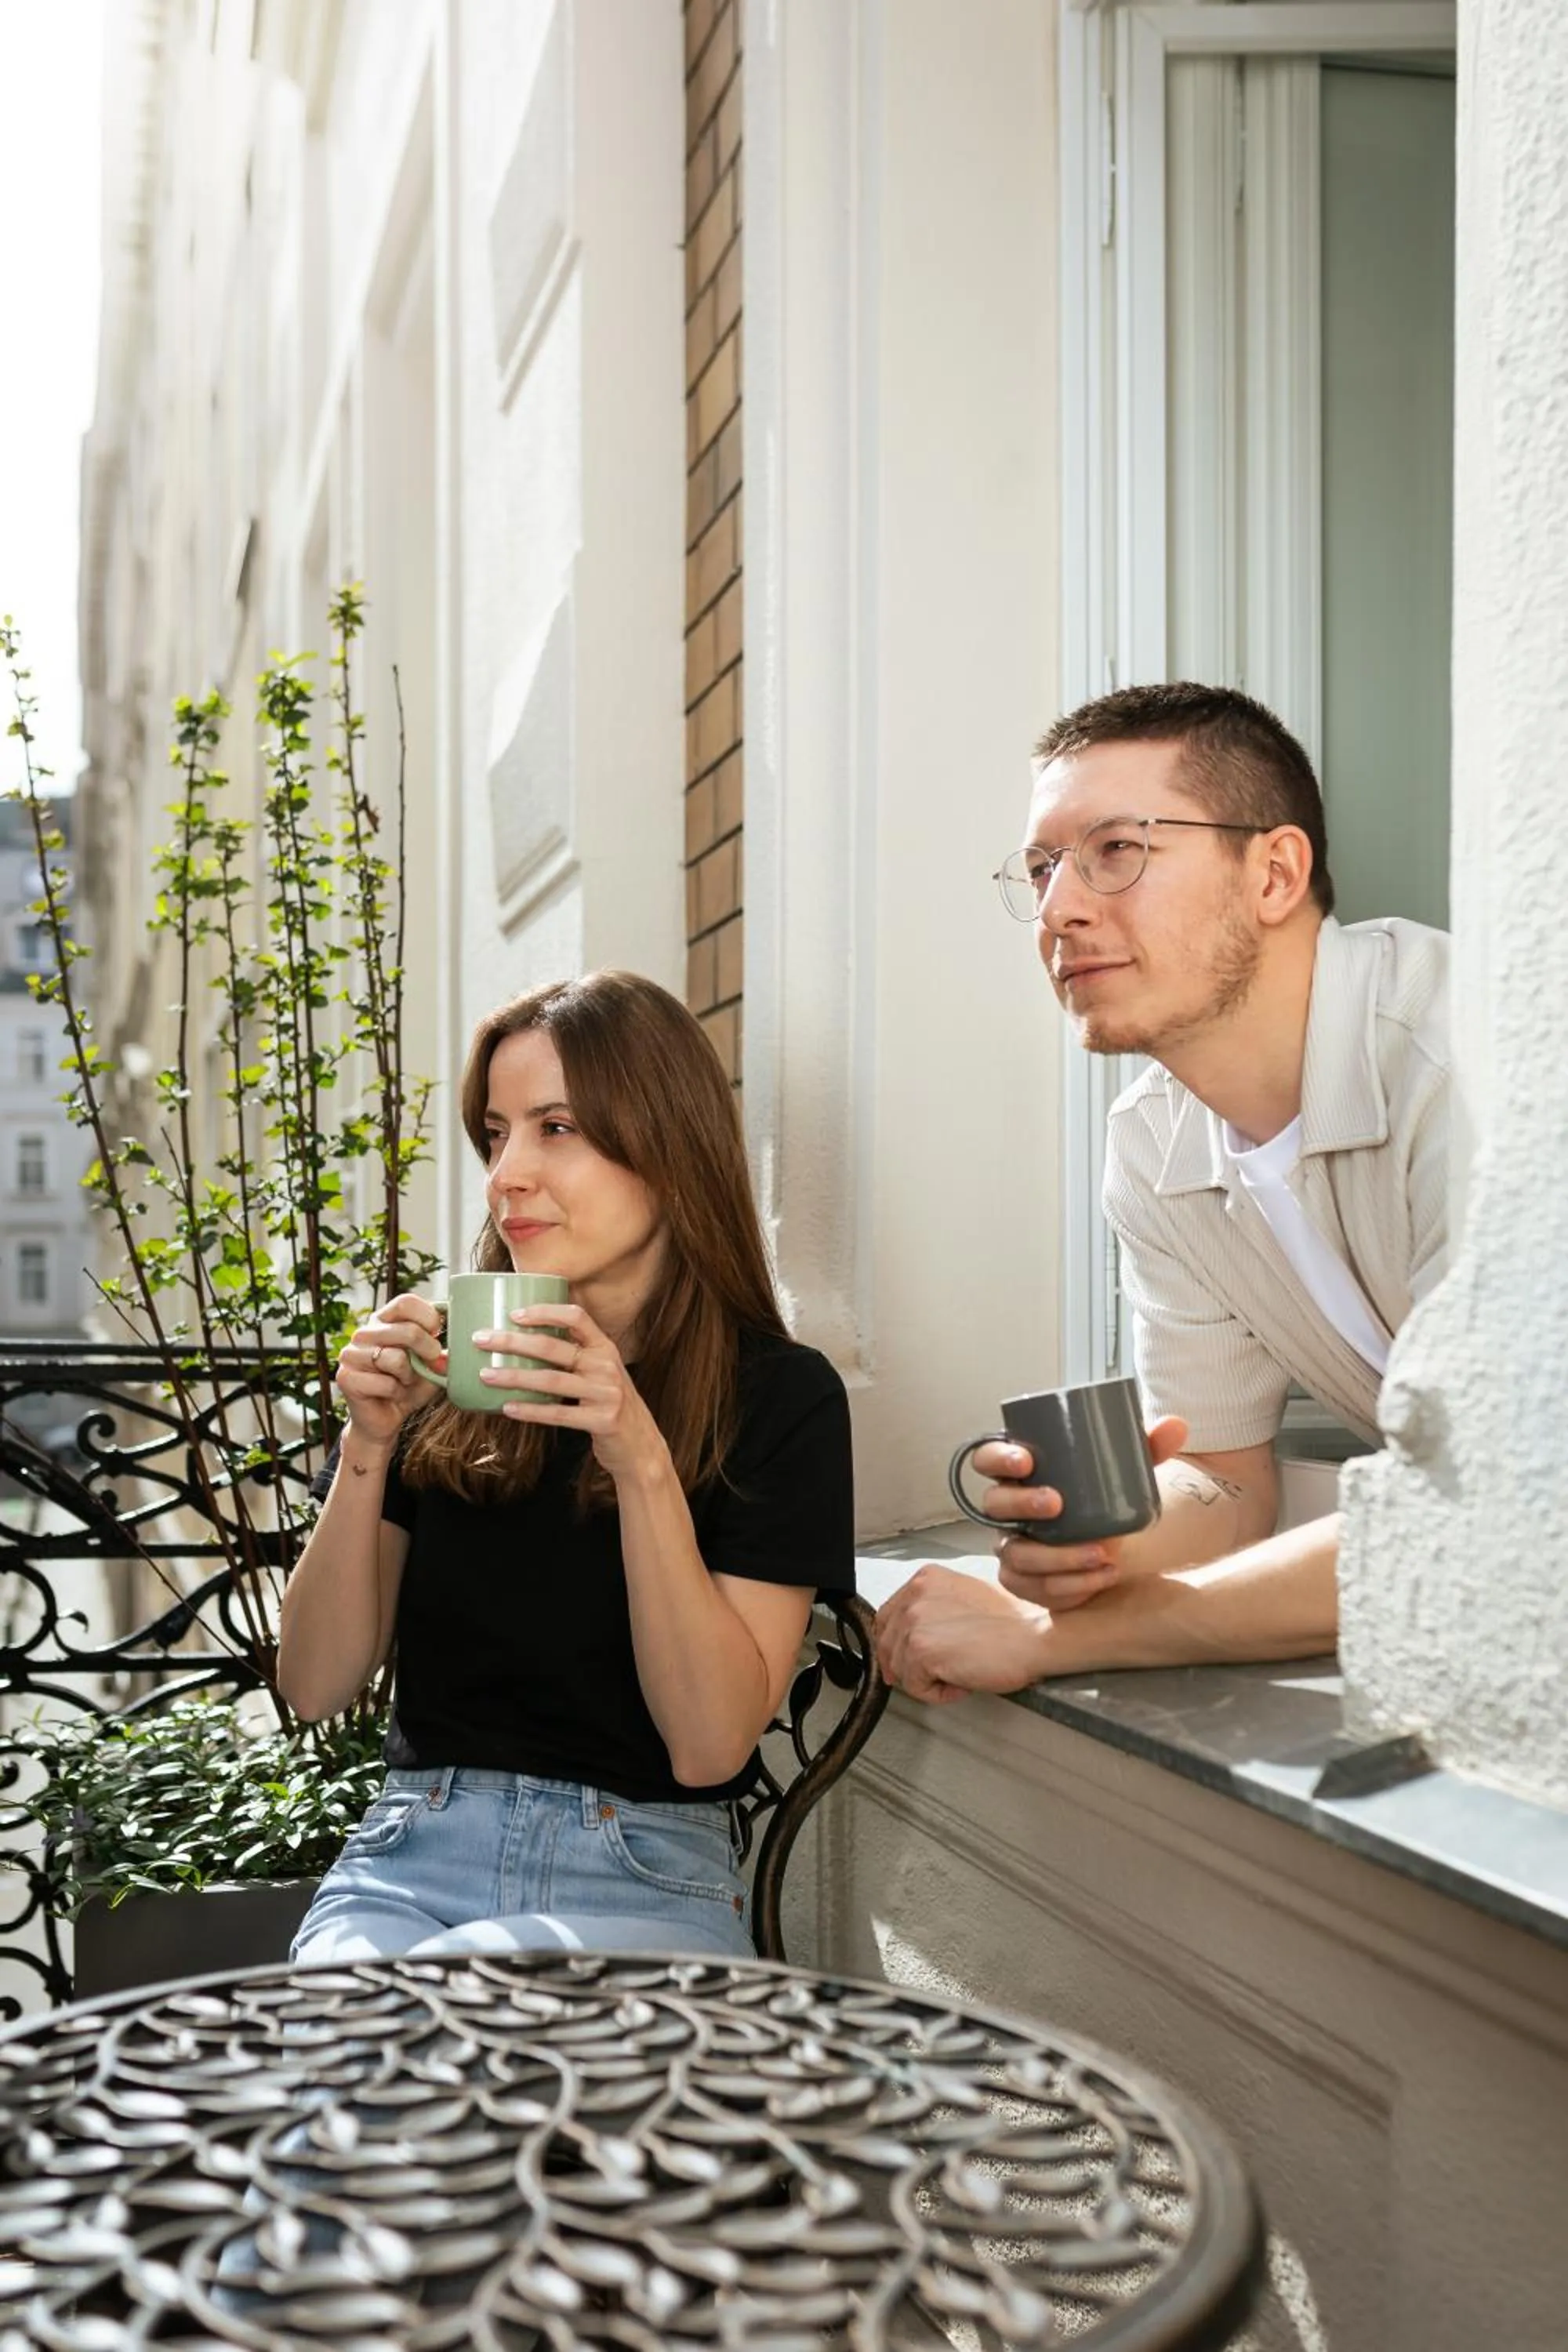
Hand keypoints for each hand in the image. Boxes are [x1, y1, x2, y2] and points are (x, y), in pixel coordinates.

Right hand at [334, 1293, 445, 1449]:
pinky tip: (392, 1395)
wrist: (386, 1419)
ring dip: (409, 1376)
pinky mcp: (346, 1377)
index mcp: (383, 1321)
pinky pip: (386, 1383)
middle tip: (431, 1362)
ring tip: (404, 1382)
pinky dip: (397, 1393)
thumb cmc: (409, 1386)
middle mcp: (364, 1333)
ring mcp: (351, 1354)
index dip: (428, 1316)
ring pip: (396, 1359)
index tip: (438, 1332)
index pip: (405, 1303)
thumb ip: (441, 1350)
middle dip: (428, 1349)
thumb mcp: (430, 1365)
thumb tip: (457, 1340)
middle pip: (406, 1330)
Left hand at [480, 1302, 668, 1484]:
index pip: (576, 1317)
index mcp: (605, 1348)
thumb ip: (576, 1357)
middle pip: (554, 1346)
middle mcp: (607, 1366)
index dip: (545, 1311)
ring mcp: (606, 1393)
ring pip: (551, 1380)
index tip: (514, 1314)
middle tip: (482, 1339)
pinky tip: (508, 1408)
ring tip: (486, 1375)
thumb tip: (526, 1342)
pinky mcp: (601, 1420)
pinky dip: (530, 1410)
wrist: (640, 1445)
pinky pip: (558, 1413)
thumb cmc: (610, 1405)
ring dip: (514, 1376)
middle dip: (513, 1341)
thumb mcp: (601, 1373)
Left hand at [875, 1566, 1053, 1703]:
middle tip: (933, 1677)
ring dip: (927, 1679)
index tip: (902, 1660)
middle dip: (907, 1666)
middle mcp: (915, 1596)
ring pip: (900, 1668)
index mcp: (925, 1579)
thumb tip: (914, 1636)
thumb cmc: (1013, 1622)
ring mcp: (915, 1622)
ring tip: (960, 1673)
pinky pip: (915, 1686)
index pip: (888, 1615)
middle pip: (887, 1643)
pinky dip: (938, 1694)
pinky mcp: (921, 1650)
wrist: (1034, 1635)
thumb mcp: (964, 1598)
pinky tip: (962, 1682)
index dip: (894, 1643)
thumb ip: (934, 1610)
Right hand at [985, 1416, 1188, 1610]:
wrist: (1108, 1543)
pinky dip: (1070, 1587)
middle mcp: (1007, 1510)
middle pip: (995, 1504)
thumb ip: (1146, 1448)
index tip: (1026, 1460)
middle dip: (1023, 1503)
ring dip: (1056, 1556)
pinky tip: (1100, 1578)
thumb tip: (1176, 1425)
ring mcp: (1012, 1547)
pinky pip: (1035, 1589)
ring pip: (1016, 1554)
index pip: (987, 1458)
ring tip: (1101, 1553)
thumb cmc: (1101, 1497)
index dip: (997, 1458)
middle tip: (1058, 1504)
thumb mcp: (1124, 1470)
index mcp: (1020, 1473)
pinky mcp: (1025, 1581)